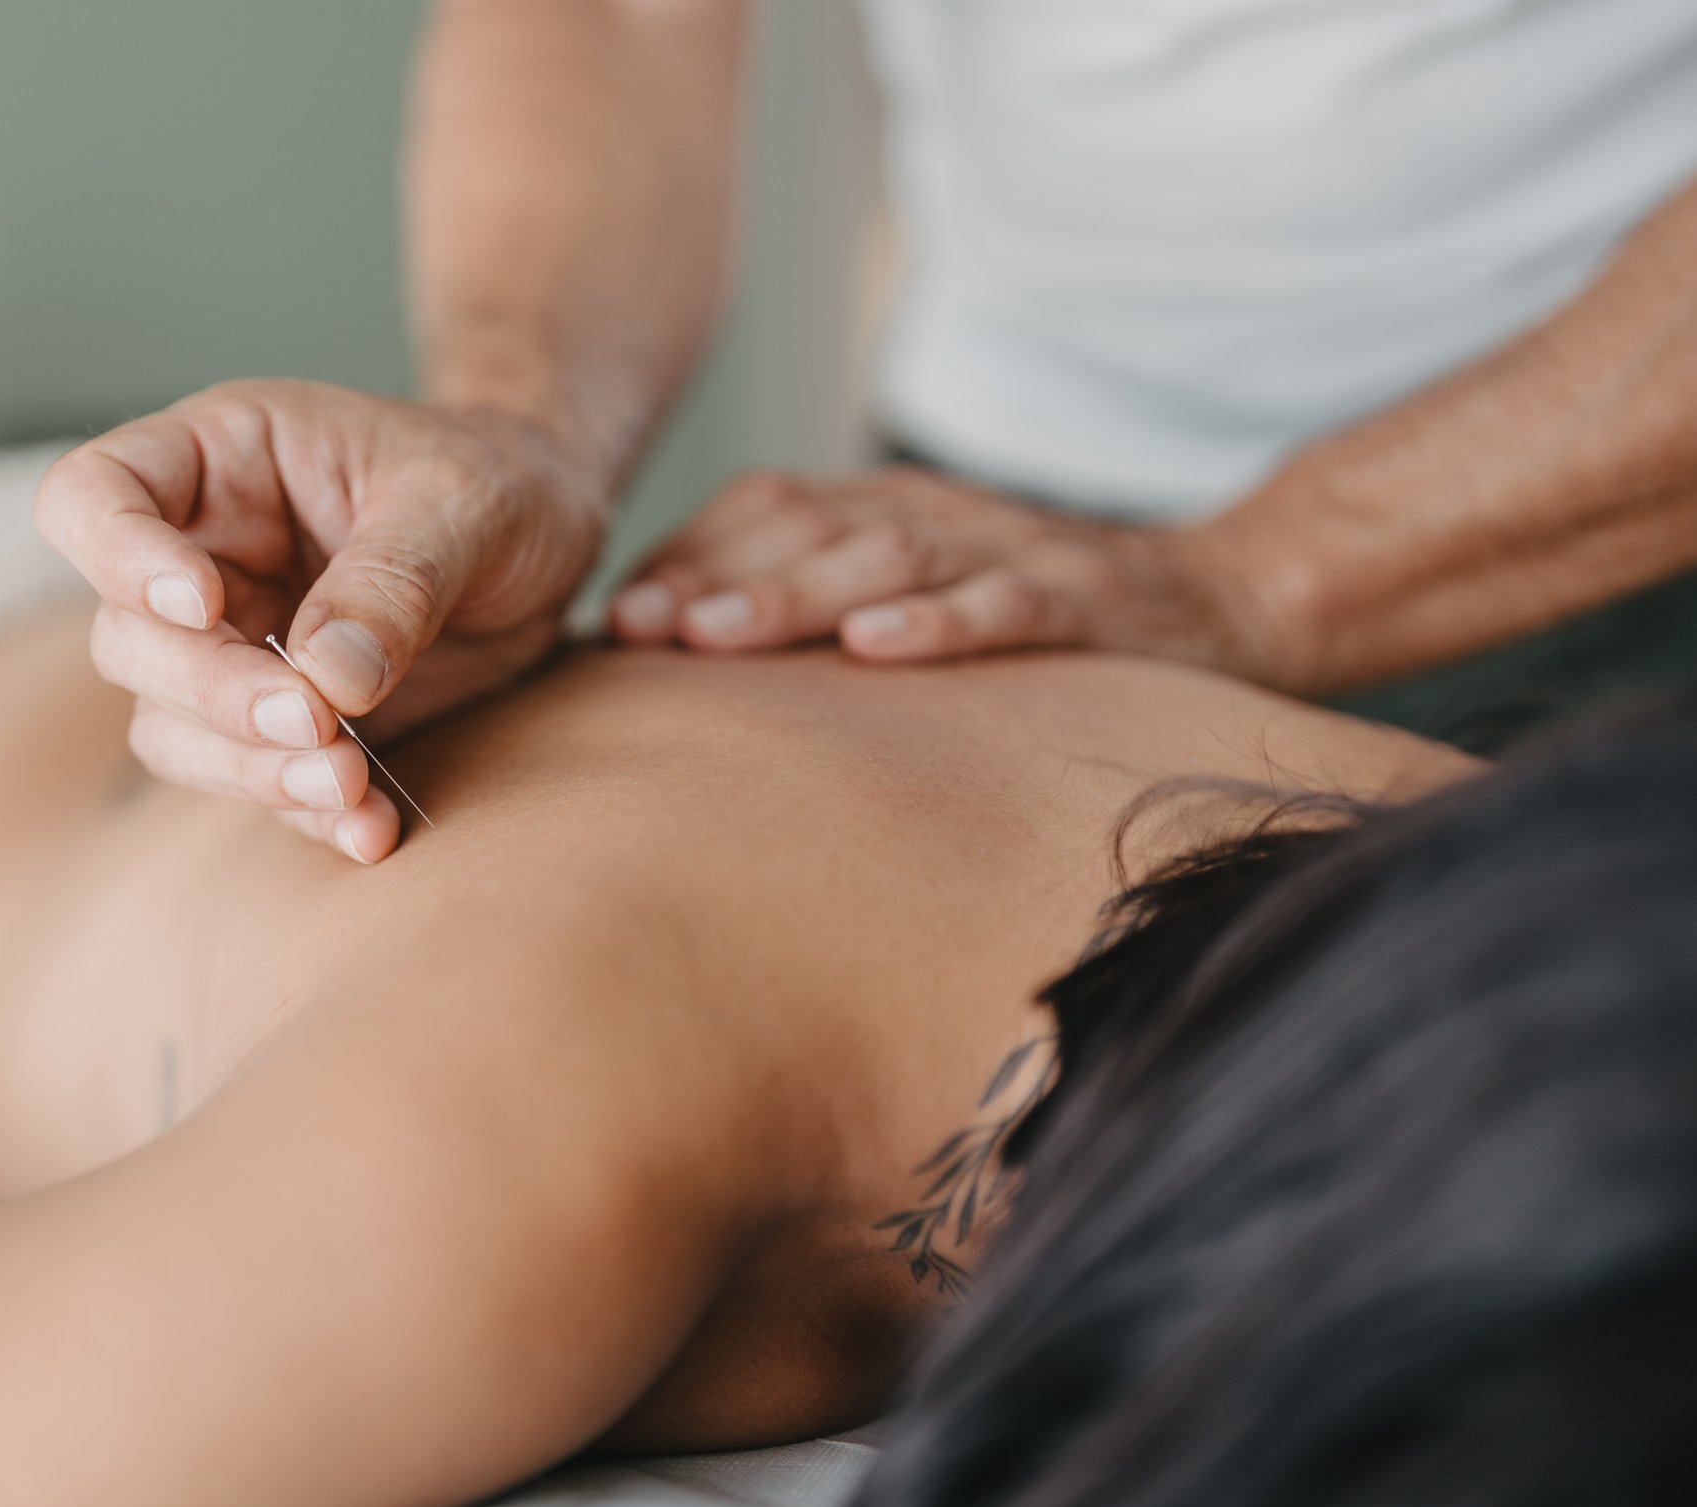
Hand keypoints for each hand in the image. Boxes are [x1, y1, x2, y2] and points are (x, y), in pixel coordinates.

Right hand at [34, 379, 605, 861]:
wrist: (544, 540)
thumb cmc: (496, 482)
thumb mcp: (465, 504)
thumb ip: (394, 580)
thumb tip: (325, 679)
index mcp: (220, 459)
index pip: (94, 494)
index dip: (117, 554)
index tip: (203, 603)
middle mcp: (201, 556)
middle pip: (126, 639)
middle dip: (213, 692)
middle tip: (314, 719)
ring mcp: (230, 648)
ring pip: (171, 728)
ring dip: (250, 768)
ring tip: (351, 783)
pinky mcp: (276, 725)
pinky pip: (253, 781)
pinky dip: (306, 812)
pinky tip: (371, 829)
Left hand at [608, 466, 1281, 680]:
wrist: (1217, 600)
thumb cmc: (1031, 620)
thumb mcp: (916, 604)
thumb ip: (819, 618)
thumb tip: (685, 673)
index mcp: (884, 511)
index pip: (763, 511)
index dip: (685, 557)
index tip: (611, 619)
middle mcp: (933, 515)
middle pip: (806, 529)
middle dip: (712, 577)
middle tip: (632, 630)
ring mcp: (1008, 549)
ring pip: (886, 559)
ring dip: (794, 593)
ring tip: (718, 634)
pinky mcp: (1082, 596)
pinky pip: (1004, 603)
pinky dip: (940, 622)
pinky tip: (879, 647)